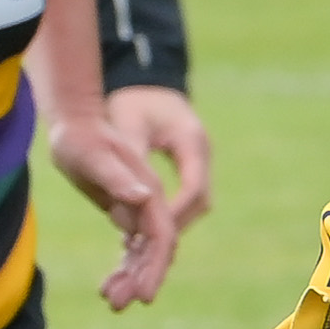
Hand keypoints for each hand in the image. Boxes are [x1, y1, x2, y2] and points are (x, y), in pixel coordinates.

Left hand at [50, 107, 182, 309]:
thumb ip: (117, 176)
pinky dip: (123, 266)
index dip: (155, 266)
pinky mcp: (126, 209)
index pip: (162, 235)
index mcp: (150, 189)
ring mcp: (140, 207)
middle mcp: (150, 201)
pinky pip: (131, 245)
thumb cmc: (80, 133)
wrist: (75, 119)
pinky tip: (108, 285)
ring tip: (110, 301)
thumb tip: (141, 199)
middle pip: (155, 249)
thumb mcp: (93, 152)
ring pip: (143, 251)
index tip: (145, 294)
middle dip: (142, 279)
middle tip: (118, 306)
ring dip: (130, 277)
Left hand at [98, 84, 216, 241]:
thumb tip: (138, 199)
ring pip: (195, 203)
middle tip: (148, 246)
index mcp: (192, 142)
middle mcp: (201, 154)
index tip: (151, 233)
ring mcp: (198, 160)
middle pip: (200, 202)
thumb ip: (133, 160)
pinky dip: (167, 213)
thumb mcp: (128, 126)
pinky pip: (185, 196)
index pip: (194, 189)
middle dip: (175, 226)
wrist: (143, 82)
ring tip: (146, 241)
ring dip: (172, 224)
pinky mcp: (188, 165)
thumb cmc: (133, 100)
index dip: (175, 214)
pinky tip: (143, 226)